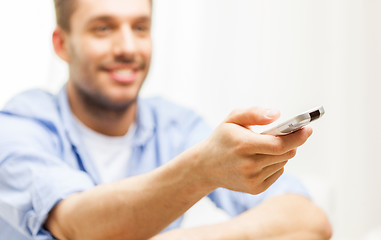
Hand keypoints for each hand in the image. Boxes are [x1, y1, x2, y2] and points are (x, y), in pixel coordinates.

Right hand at [196, 106, 312, 194]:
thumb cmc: (222, 139)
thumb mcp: (232, 119)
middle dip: (291, 142)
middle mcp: (249, 165)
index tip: (308, 128)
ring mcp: (252, 179)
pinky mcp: (255, 189)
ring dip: (281, 153)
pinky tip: (261, 159)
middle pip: (286, 154)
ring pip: (283, 162)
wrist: (205, 166)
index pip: (279, 144)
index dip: (297, 137)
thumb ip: (254, 113)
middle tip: (290, 133)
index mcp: (243, 145)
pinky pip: (277, 172)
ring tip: (265, 146)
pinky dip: (275, 163)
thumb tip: (277, 114)